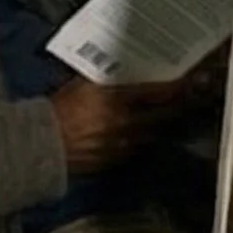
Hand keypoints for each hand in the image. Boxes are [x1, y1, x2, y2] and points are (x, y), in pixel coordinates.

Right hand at [48, 77, 192, 177]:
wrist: (40, 143)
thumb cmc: (58, 108)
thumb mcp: (83, 85)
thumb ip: (107, 81)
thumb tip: (124, 73)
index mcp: (116, 99)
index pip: (157, 92)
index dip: (178, 87)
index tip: (192, 80)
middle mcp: (124, 123)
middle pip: (163, 115)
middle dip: (178, 106)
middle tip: (190, 97)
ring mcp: (121, 144)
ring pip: (152, 133)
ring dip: (161, 124)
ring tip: (168, 114)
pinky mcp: (115, 160)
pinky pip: (136, 148)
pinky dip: (141, 139)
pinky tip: (142, 133)